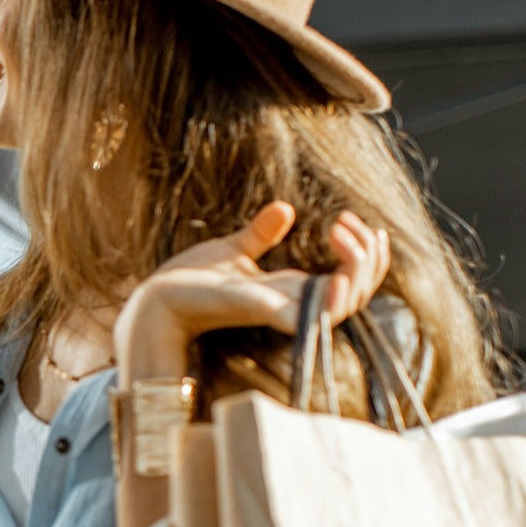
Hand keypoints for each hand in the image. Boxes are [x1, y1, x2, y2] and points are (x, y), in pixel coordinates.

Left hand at [114, 201, 388, 379]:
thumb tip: (284, 208)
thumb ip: (261, 233)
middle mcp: (294, 303)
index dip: (368, 256)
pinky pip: (315, 318)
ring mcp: (284, 311)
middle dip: (368, 256)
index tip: (358, 221)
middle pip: (359, 291)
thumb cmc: (191, 281)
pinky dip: (335, 300)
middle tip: (345, 220)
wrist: (156, 298)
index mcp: (292, 289)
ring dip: (359, 269)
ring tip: (341, 231)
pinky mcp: (267, 313)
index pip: (352, 281)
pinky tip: (340, 277)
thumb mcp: (233, 249)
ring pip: (347, 304)